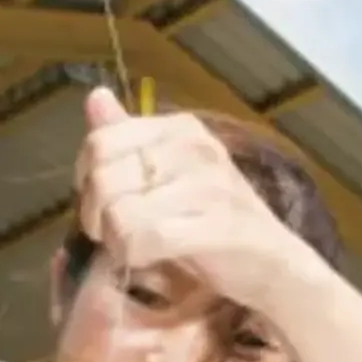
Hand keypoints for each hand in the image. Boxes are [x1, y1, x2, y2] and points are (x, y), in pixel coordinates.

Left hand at [73, 88, 306, 313]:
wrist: (275, 264)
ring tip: (138, 248)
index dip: (86, 183)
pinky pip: (143, 239)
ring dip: (117, 242)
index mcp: (180, 129)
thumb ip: (128, 139)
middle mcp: (193, 148)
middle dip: (97, 218)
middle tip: (117, 236)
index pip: (100, 143)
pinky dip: (136, 257)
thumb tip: (95, 96)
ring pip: (118, 215)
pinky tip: (152, 258)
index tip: (103, 207)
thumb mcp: (167, 174)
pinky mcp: (213, 227)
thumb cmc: (214, 222)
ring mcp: (206, 186)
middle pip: (103, 180)